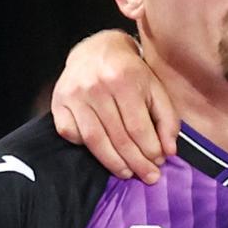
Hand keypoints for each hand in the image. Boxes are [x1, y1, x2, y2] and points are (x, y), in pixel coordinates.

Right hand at [50, 31, 177, 182]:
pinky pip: (71, 134)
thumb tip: (169, 151)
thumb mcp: (156, 89)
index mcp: (124, 80)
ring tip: (127, 173)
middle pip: (118, 137)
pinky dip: (85, 148)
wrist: (97, 50)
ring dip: (112, 163)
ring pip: (94, 140)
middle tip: (147, 177)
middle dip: (135, 162)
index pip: (138, 128)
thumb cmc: (132, 73)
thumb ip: (167, 119)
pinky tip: (101, 152)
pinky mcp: (58, 103)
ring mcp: (74, 95)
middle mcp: (96, 87)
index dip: (150, 150)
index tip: (159, 164)